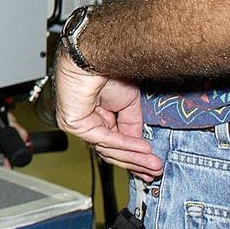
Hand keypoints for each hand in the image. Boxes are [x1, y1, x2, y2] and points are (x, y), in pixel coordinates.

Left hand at [54, 51, 163, 179]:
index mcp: (96, 116)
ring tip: (154, 164)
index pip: (114, 143)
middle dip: (136, 162)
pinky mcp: (75, 123)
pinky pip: (104, 139)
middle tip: (155, 171)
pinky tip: (143, 149)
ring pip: (109, 148)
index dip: (134, 156)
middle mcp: (86, 121)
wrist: (95, 57)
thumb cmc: (107, 71)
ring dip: (135, 157)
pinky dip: (125, 145)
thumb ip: (131, 126)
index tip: (151, 166)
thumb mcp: (128, 104)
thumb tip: (139, 146)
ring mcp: (78, 124)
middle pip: (111, 150)